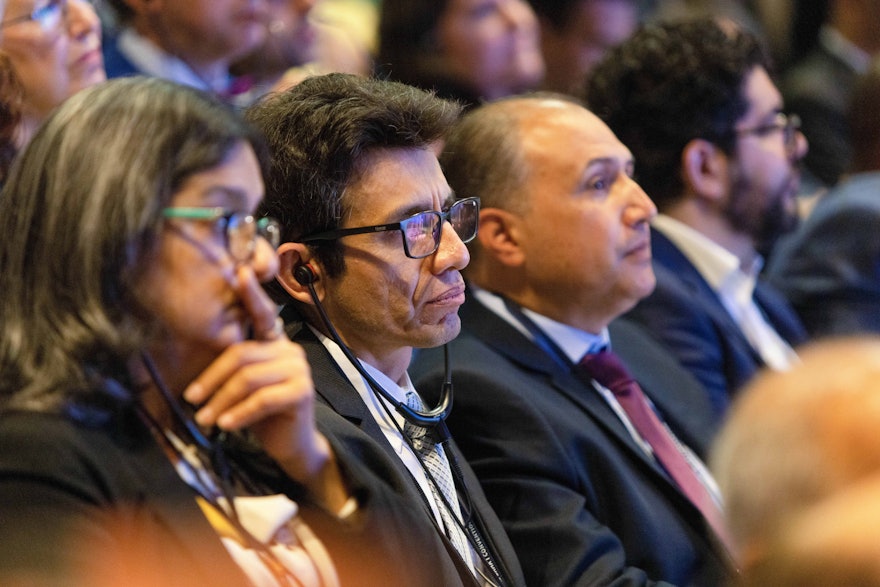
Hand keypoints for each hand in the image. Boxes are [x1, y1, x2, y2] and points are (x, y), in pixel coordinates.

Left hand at [183, 264, 346, 508]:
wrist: (292, 444)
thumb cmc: (263, 413)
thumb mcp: (244, 386)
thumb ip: (233, 368)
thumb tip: (193, 369)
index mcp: (274, 342)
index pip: (262, 314)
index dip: (252, 293)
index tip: (240, 271)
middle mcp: (289, 350)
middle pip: (242, 354)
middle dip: (212, 379)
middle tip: (192, 399)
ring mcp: (299, 369)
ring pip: (249, 379)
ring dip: (221, 401)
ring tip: (205, 419)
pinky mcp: (302, 392)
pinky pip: (263, 399)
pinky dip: (240, 413)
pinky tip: (227, 426)